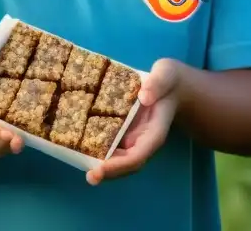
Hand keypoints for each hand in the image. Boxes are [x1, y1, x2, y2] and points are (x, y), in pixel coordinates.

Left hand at [86, 58, 180, 184]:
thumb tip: (143, 97)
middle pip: (126, 164)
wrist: (170, 84)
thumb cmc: (169, 80)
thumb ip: (157, 84)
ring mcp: (132, 137)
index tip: (101, 169)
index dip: (120, 165)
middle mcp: (142, 140)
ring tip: (80, 163)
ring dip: (100, 164)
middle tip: (90, 176)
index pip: (138, 156)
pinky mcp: (123, 130)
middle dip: (108, 172)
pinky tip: (80, 143)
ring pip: (117, 158)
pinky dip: (97, 147)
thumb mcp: (166, 74)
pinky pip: (110, 143)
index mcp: (154, 133)